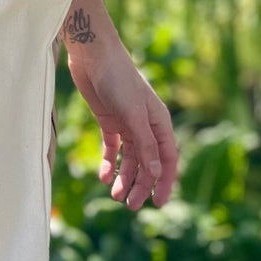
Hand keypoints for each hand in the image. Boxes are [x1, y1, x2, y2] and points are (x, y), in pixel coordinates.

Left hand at [67, 31, 177, 211]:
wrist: (93, 54)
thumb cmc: (117, 79)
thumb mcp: (133, 114)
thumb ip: (145, 144)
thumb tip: (157, 173)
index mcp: (159, 123)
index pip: (167, 159)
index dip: (165, 182)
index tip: (157, 204)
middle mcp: (146, 125)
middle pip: (147, 163)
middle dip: (141, 185)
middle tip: (130, 206)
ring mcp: (127, 123)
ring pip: (130, 158)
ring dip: (124, 177)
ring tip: (115, 195)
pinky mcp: (109, 120)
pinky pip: (112, 148)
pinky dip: (109, 162)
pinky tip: (103, 176)